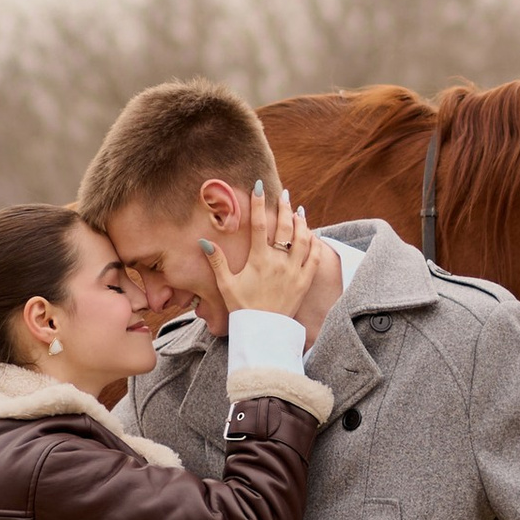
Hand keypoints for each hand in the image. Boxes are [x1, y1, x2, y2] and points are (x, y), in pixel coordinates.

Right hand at [204, 181, 316, 321]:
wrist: (264, 332)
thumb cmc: (242, 308)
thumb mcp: (226, 284)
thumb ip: (217, 261)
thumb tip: (204, 241)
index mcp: (258, 260)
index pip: (258, 225)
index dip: (258, 204)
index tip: (260, 187)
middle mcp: (279, 262)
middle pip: (284, 227)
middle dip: (284, 207)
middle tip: (284, 194)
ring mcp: (294, 271)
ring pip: (303, 239)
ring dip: (301, 222)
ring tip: (298, 211)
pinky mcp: (305, 282)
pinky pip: (314, 257)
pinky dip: (314, 243)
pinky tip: (312, 235)